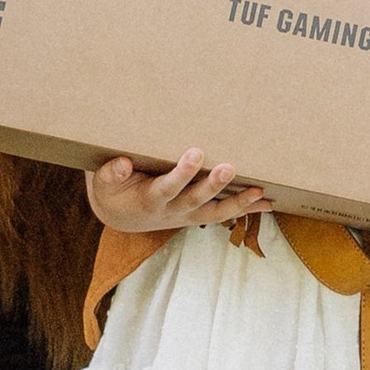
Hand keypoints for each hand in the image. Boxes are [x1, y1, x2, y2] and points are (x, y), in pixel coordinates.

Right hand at [85, 147, 268, 233]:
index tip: (195, 153)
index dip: (182, 173)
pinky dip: (245, 210)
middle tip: (230, 168)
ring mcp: (187, 215)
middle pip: (196, 200)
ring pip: (215, 213)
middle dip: (213, 185)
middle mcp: (172, 210)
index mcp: (149, 199)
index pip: (167, 187)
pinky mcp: (197, 214)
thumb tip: (122, 163)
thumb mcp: (103, 182)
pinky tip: (266, 202)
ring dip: (238, 204)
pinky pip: (223, 214)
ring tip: (260, 193)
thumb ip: (110, 173)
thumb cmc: (114, 191)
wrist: (120, 215)